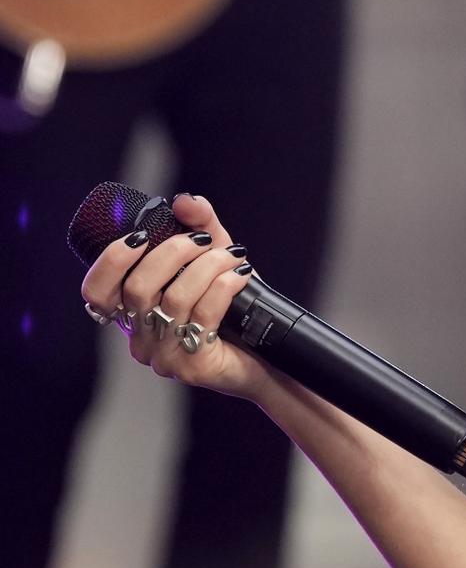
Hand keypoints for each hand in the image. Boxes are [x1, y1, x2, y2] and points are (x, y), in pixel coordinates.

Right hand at [78, 194, 268, 400]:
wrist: (267, 353)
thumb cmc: (235, 307)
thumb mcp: (215, 259)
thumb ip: (199, 226)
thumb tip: (184, 201)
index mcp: (133, 314)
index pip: (96, 291)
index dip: (111, 261)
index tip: (141, 236)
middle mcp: (141, 338)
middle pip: (137, 288)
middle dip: (173, 252)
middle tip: (204, 241)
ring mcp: (163, 356)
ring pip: (174, 299)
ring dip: (208, 266)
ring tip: (235, 255)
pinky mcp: (192, 366)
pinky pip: (203, 314)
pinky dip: (224, 285)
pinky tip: (241, 275)